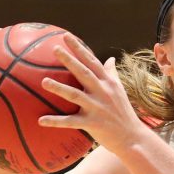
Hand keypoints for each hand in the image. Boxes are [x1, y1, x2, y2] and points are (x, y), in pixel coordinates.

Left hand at [39, 34, 143, 153]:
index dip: (79, 48)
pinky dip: (56, 122)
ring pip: (76, 96)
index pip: (92, 61)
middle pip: (84, 73)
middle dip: (70, 60)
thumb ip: (112, 74)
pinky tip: (40, 121)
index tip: (66, 36)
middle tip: (55, 49)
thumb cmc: (123, 113)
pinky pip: (71, 122)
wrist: (132, 137)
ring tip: (43, 81)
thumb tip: (110, 58)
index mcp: (109, 83)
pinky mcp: (93, 124)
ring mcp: (98, 108)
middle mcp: (103, 92)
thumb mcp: (120, 90)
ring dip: (59, 88)